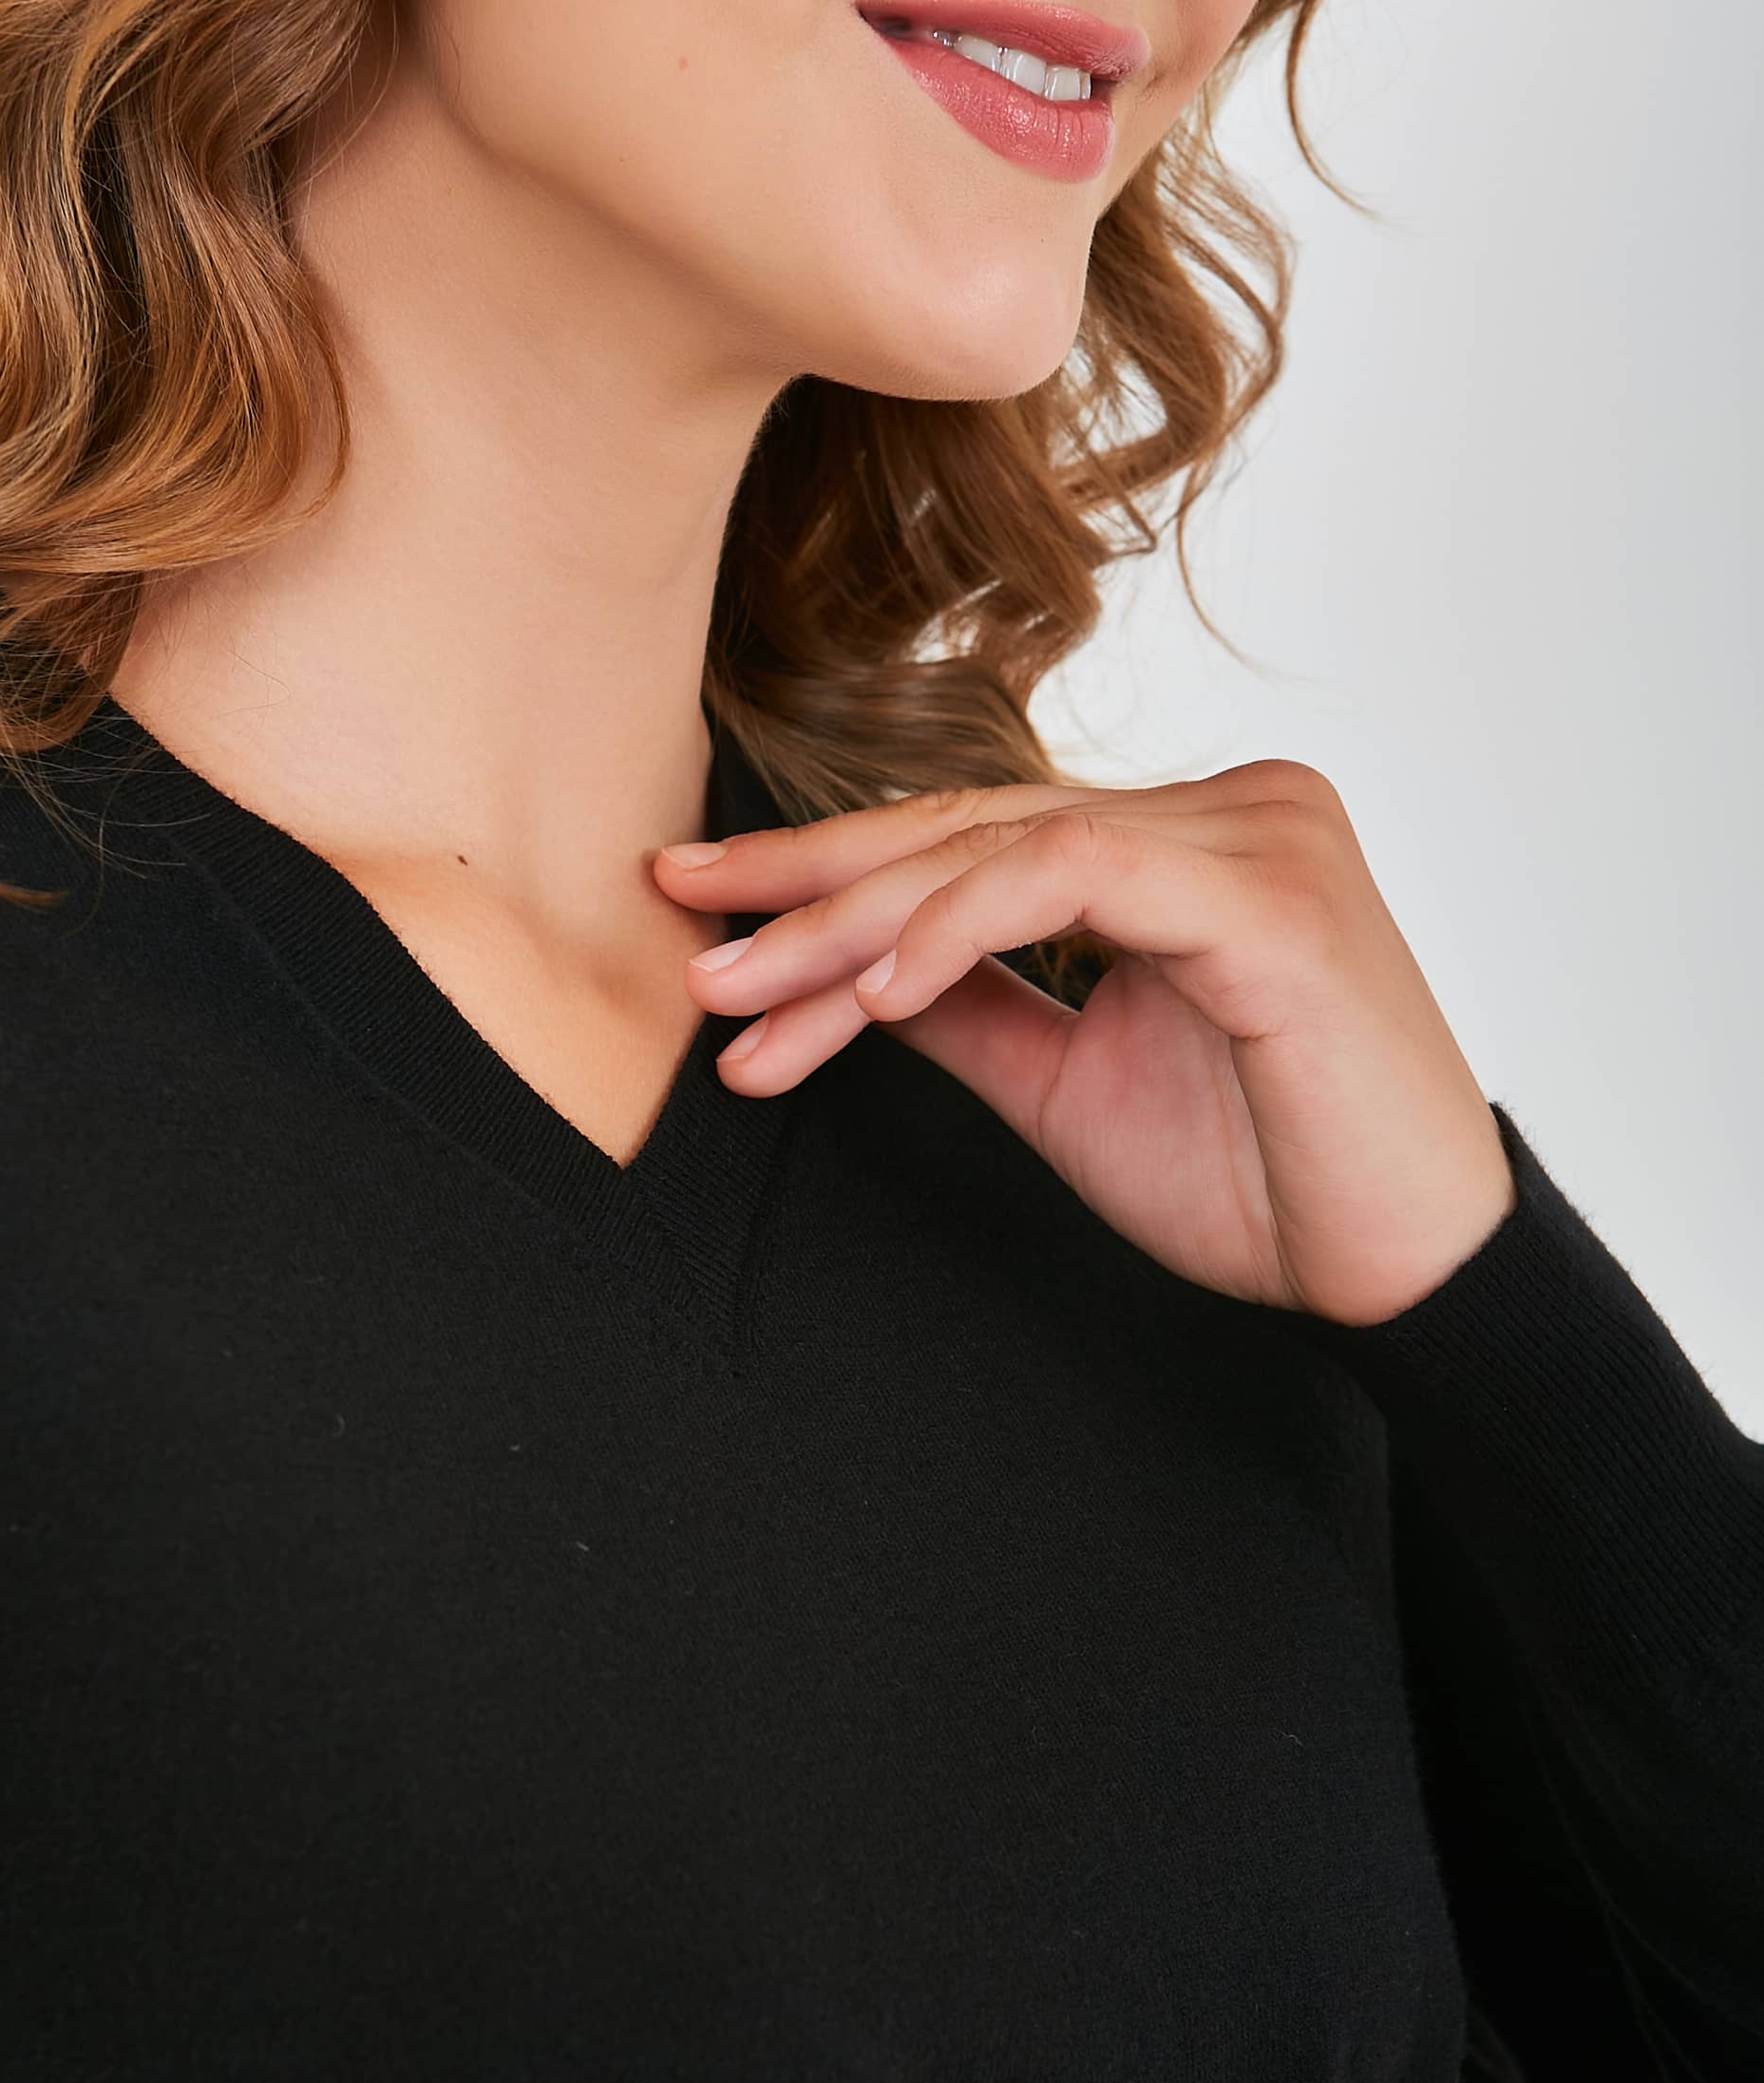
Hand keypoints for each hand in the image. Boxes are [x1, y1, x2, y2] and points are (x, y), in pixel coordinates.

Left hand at [654, 762, 1517, 1326]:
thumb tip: (845, 981)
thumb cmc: (1261, 1182)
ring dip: (856, 927)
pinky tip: (876, 996)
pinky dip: (960, 927)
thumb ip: (972, 1013)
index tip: (703, 914)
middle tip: (688, 942)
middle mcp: (1224, 808)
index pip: (972, 841)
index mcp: (1183, 844)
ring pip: (1000, 843)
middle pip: (969, 826)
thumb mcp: (1069, 1085)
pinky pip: (1073, 873)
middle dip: (812, 892)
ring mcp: (1255, 833)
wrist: (1394, 1274)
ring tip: (747, 999)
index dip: (830, 878)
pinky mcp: (1270, 891)